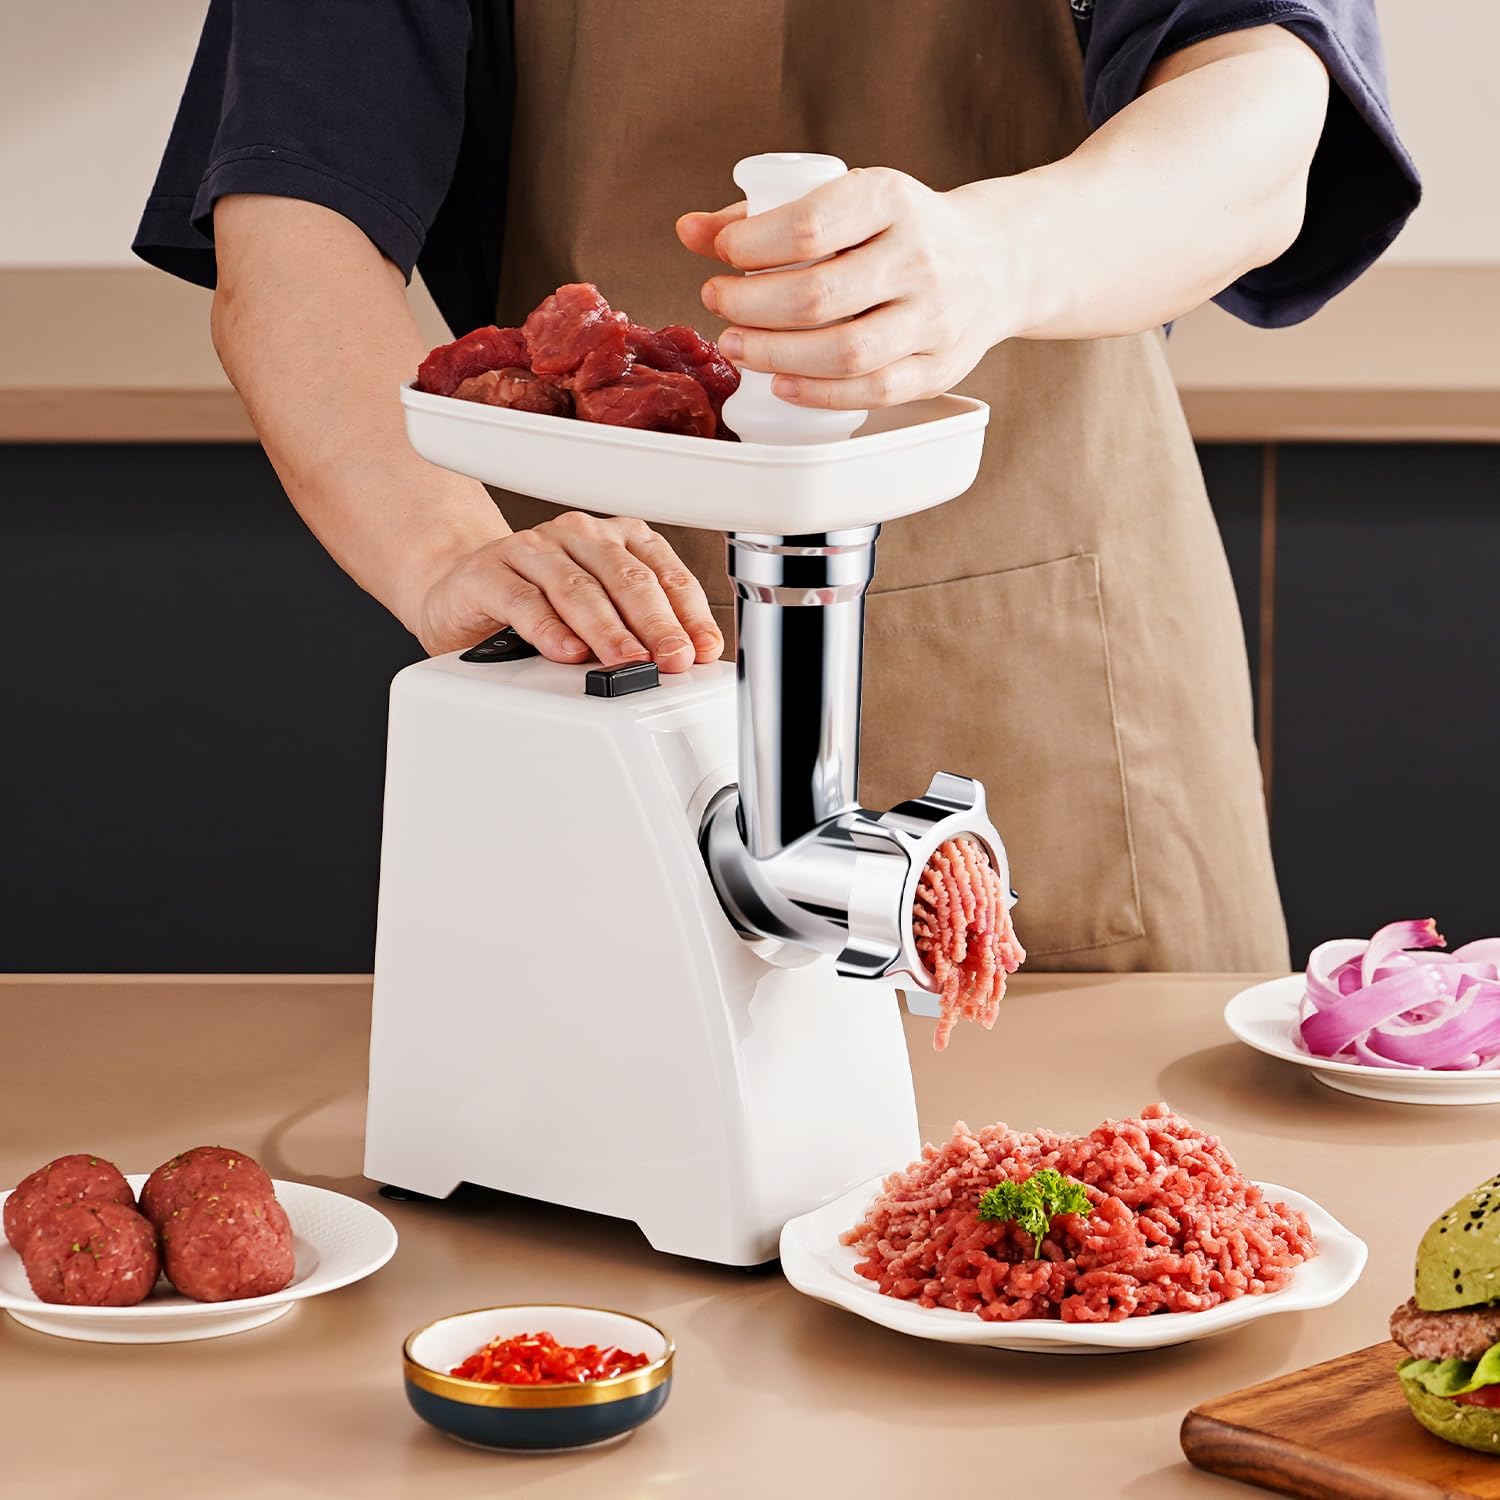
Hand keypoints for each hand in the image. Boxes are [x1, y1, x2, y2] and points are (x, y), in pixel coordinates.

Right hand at [415, 512, 723, 669]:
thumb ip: (637, 631)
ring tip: (627, 662)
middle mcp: (578, 536)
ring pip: (578, 589)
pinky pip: (524, 600)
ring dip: (608, 630)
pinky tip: (567, 651)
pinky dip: (549, 629)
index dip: (687, 613)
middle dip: (656, 624)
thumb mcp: (598, 615)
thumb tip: (682, 662)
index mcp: (616, 540)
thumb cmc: (539, 604)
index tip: (702, 648)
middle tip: (672, 659)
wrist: (460, 591)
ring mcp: (532, 549)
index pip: (663, 572)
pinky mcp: (489, 572)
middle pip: (626, 578)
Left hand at [677, 168, 1022, 410]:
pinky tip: (781, 384)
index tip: (722, 255)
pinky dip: (818, 394)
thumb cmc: (900, 232)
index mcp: (893, 200)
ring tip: (737, 346)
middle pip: (818, 296)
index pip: (810, 227)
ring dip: (777, 355)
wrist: (994, 262)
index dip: (752, 246)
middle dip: (751, 305)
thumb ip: (764, 215)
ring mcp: (934, 319)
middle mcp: (919, 258)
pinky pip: (872, 391)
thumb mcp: (846, 202)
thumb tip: (689, 230)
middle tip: (718, 303)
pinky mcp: (938, 368)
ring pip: (845, 352)